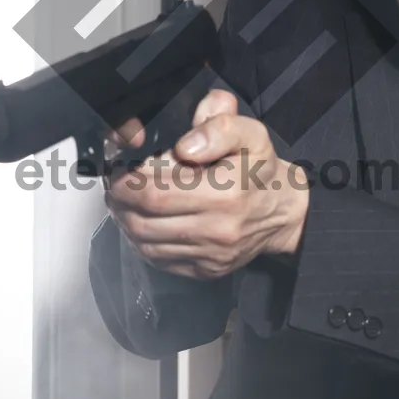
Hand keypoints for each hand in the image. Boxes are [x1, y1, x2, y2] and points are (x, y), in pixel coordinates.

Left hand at [104, 90, 308, 279]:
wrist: (284, 212)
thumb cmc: (260, 169)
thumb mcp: (250, 133)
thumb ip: (219, 126)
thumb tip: (184, 146)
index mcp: (225, 193)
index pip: (154, 194)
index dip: (125, 183)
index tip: (117, 170)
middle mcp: (217, 230)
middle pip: (143, 222)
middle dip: (120, 203)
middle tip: (114, 186)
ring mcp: (210, 256)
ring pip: (146, 245)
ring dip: (127, 223)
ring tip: (124, 203)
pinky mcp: (206, 271)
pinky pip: (160, 260)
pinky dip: (143, 242)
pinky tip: (143, 222)